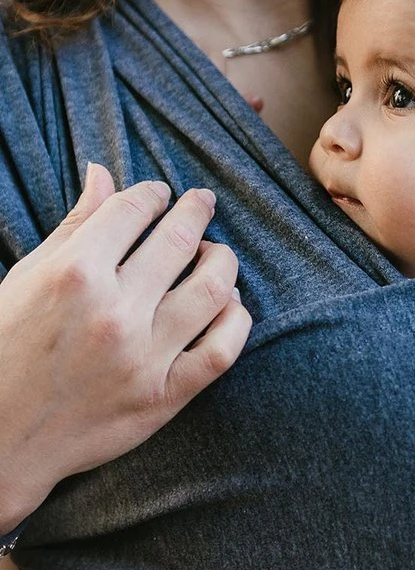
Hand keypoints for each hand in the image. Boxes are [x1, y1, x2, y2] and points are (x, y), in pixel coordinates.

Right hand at [0, 164, 251, 530]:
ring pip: (213, 287)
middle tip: (201, 203)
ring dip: (221, 259)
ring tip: (214, 254)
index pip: (135, 208)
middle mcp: (114, 312)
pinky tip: (227, 304)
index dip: (152, 194)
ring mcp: (144, 357)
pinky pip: (224, 349)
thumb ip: (76, 225)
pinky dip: (236, 318)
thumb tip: (103, 172)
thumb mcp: (29, 278)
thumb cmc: (6, 350)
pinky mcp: (164, 397)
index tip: (158, 195)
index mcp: (74, 274)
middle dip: (196, 210)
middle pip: (180, 239)